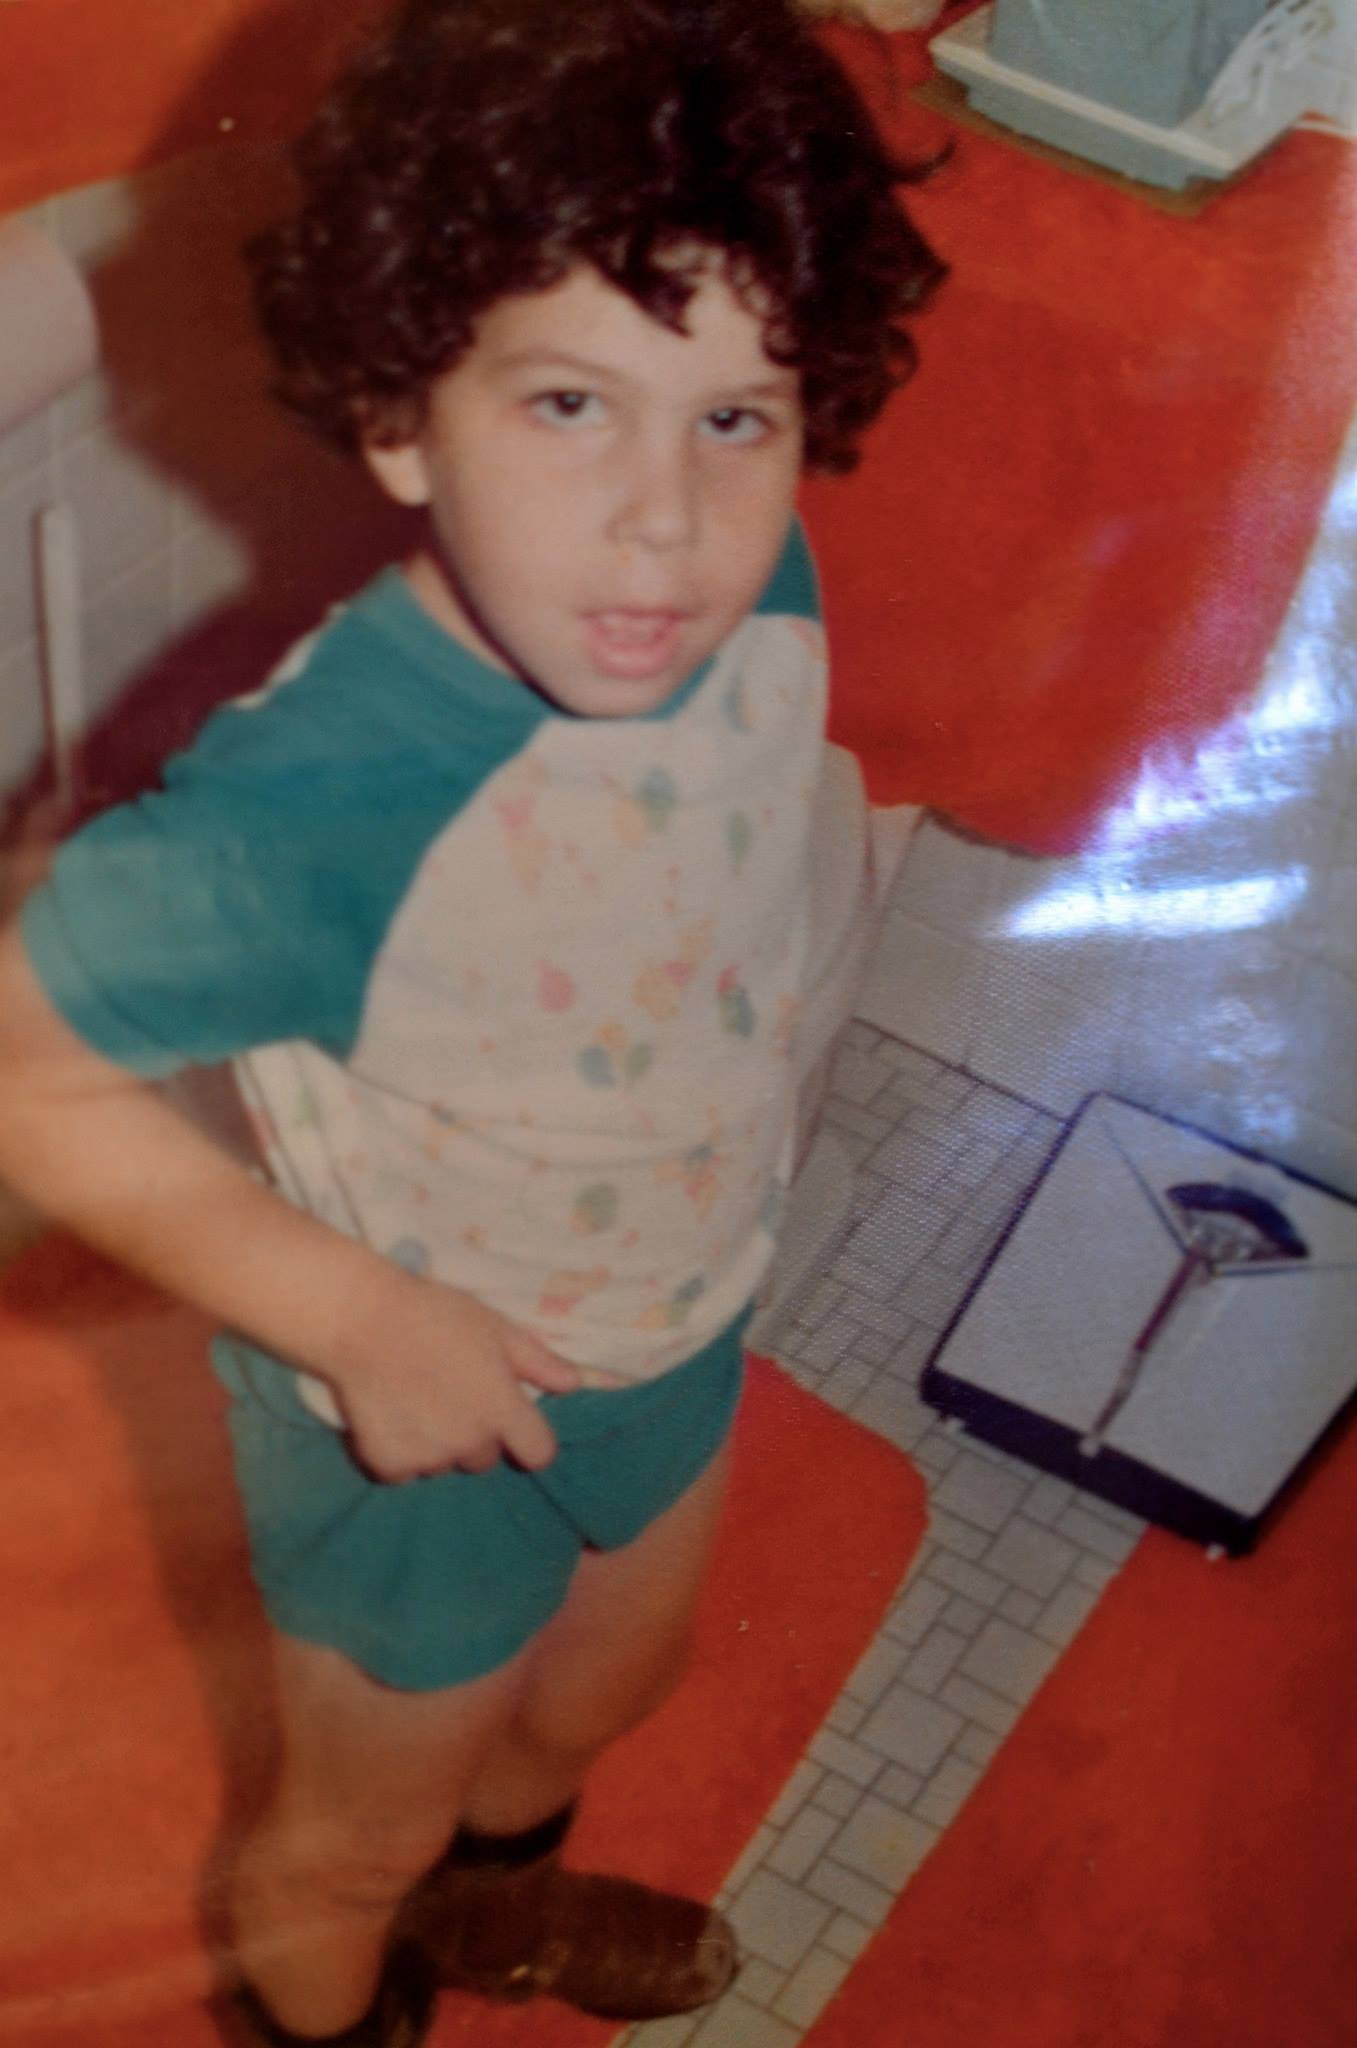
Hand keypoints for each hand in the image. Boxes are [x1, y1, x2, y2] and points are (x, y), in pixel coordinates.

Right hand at [322, 1268, 581, 1483]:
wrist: (361, 1320)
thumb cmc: (435, 1316)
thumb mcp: (496, 1328)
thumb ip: (538, 1362)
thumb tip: (574, 1384)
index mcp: (502, 1411)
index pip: (538, 1454)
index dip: (528, 1438)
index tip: (512, 1422)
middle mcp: (470, 1442)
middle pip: (486, 1457)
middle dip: (475, 1433)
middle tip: (450, 1394)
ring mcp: (428, 1458)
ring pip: (444, 1463)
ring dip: (437, 1443)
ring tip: (415, 1400)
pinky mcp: (388, 1465)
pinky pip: (405, 1471)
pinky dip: (400, 1451)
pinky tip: (389, 1415)